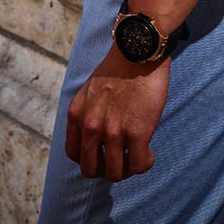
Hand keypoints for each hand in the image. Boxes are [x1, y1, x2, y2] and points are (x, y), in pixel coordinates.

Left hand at [64, 45, 170, 180]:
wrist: (139, 49)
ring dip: (128, 169)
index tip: (103, 154)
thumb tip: (98, 133)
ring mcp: (114, 131)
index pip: (74, 154)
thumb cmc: (120, 66)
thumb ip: (89, 112)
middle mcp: (91, 126)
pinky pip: (139, 165)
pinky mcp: (138, 132)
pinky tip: (150, 153)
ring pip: (116, 173)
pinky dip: (145, 164)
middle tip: (121, 160)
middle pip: (91, 170)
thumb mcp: (91, 90)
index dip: (89, 159)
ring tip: (138, 157)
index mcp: (77, 114)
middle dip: (106, 169)